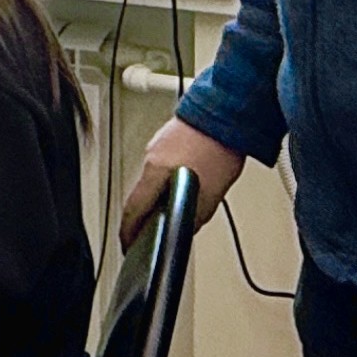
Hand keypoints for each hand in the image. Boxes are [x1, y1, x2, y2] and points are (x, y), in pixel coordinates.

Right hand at [119, 118, 244, 247]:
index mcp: (154, 172)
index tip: (128, 244)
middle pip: (138, 195)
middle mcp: (151, 157)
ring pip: (151, 179)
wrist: (228, 112)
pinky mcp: (169, 136)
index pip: (132, 211)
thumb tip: (183, 231)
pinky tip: (183, 181)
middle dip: (141, 216)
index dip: (128, 232)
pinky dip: (166, 178)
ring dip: (156, 195)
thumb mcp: (210, 197)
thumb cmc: (220, 148)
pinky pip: (161, 164)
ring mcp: (159, 144)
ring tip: (169, 207)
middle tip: (146, 232)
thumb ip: (192, 219)